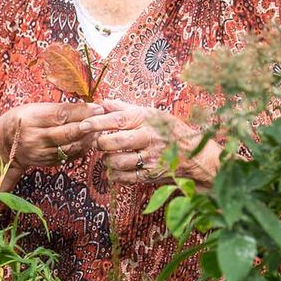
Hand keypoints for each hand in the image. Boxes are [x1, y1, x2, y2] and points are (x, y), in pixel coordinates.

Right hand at [0, 102, 102, 169]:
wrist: (4, 144)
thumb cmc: (23, 120)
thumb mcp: (35, 109)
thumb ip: (58, 109)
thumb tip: (87, 106)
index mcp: (30, 119)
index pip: (60, 115)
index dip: (81, 111)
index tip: (98, 107)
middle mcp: (34, 138)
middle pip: (67, 133)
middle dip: (88, 126)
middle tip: (103, 120)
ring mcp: (41, 153)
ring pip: (71, 146)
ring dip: (88, 138)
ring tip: (98, 129)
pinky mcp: (47, 162)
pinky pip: (69, 156)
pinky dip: (82, 148)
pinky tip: (89, 140)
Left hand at [80, 98, 219, 186]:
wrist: (196, 157)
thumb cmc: (171, 132)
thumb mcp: (153, 114)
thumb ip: (126, 108)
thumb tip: (104, 102)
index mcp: (147, 119)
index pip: (118, 120)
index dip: (98, 122)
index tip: (83, 124)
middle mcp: (148, 138)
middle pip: (114, 142)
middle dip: (100, 143)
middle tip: (99, 143)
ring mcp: (150, 158)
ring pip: (116, 162)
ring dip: (107, 160)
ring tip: (111, 156)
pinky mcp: (150, 176)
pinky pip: (123, 178)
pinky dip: (115, 174)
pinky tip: (117, 169)